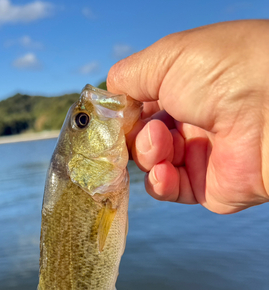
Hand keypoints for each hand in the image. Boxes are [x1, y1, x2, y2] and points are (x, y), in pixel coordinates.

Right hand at [107, 20, 268, 213]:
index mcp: (185, 87)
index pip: (140, 105)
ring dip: (146, 154)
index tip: (110, 118)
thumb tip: (108, 97)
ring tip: (161, 144)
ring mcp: (197, 154)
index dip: (122, 114)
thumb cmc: (222, 72)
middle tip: (145, 130)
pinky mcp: (204, 186)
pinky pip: (167, 189)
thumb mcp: (166, 59)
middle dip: (133, 135)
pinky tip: (163, 171)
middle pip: (140, 137)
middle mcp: (191, 120)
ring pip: (149, 163)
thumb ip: (128, 77)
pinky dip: (158, 182)